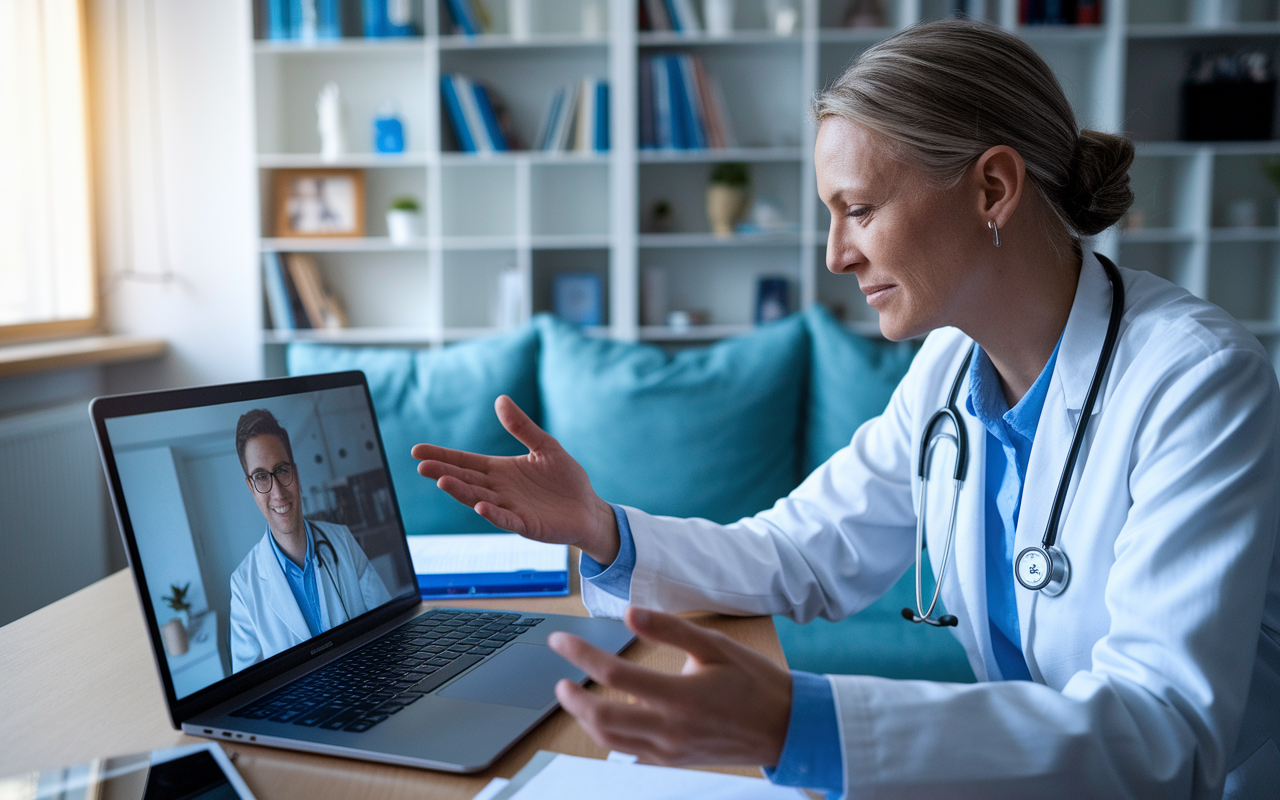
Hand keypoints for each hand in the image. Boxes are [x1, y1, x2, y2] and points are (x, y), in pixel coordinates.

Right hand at [411, 395, 620, 563]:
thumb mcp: (545, 446)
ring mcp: (510, 509)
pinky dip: (493, 514)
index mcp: (500, 471)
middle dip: (443, 473)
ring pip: (480, 499)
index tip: (417, 451)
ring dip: (461, 492)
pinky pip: (506, 519)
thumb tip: (500, 399)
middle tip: (421, 465)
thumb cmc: (565, 479)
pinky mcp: (526, 525)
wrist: (588, 509)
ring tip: (443, 482)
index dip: (443, 456)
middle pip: (466, 480)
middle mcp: (499, 490)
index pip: (465, 462)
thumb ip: (522, 427)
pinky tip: (480, 507)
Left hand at [548, 606, 792, 767]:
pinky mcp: (673, 760)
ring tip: (574, 697)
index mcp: (680, 696)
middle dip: (572, 698)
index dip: (580, 653)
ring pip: (610, 740)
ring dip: (584, 719)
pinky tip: (605, 717)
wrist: (785, 727)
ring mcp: (670, 750)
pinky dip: (609, 734)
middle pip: (602, 718)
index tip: (561, 639)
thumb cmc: (754, 681)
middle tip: (560, 678)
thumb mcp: (716, 645)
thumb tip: (629, 613)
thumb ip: (670, 629)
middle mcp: (670, 729)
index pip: (614, 673)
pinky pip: (629, 751)